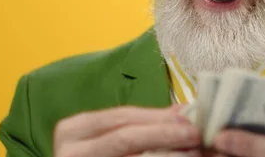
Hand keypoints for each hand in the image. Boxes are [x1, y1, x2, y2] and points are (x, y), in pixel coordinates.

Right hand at [53, 105, 200, 156]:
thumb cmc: (101, 154)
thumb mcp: (113, 137)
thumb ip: (143, 125)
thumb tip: (182, 112)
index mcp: (74, 129)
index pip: (121, 117)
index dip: (156, 116)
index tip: (188, 115)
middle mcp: (70, 149)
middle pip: (124, 137)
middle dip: (163, 133)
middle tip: (194, 133)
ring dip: (165, 155)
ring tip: (192, 152)